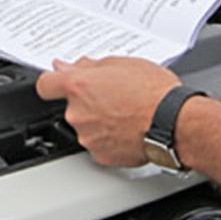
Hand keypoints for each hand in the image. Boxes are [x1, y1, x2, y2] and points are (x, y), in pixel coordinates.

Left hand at [36, 56, 180, 166]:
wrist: (175, 123)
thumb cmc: (155, 92)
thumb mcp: (123, 64)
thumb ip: (90, 66)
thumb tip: (71, 66)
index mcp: (79, 86)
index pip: (45, 85)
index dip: (52, 83)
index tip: (58, 83)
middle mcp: (78, 113)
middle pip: (70, 106)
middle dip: (86, 102)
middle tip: (112, 96)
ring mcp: (88, 136)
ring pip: (85, 126)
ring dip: (98, 121)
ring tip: (125, 113)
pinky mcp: (100, 155)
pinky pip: (98, 144)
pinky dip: (109, 139)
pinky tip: (127, 130)